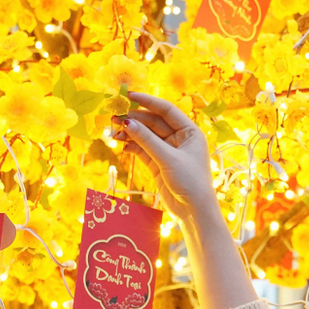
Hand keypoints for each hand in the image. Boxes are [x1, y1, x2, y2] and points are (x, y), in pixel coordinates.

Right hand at [115, 93, 220, 224]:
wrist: (194, 212)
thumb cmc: (190, 182)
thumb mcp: (168, 159)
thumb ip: (147, 140)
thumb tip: (127, 122)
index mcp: (190, 132)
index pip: (166, 110)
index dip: (147, 101)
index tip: (128, 96)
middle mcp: (180, 139)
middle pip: (153, 122)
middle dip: (134, 120)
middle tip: (114, 117)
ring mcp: (168, 152)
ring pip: (146, 137)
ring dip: (131, 133)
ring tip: (113, 132)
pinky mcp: (159, 165)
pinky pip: (143, 150)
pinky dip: (133, 146)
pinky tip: (122, 144)